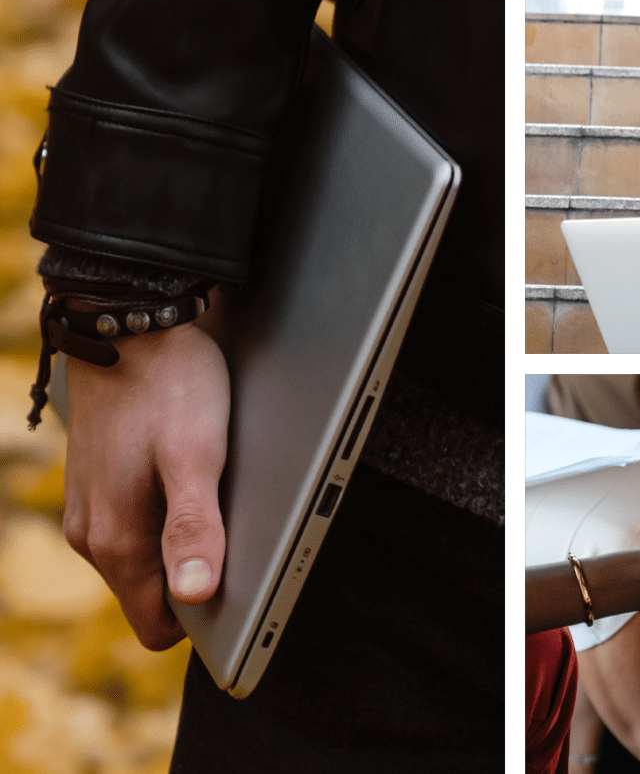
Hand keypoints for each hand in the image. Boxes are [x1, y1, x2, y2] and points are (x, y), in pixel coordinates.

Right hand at [62, 322, 228, 649]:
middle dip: (198, 576)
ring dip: (184, 540)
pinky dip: (167, 513)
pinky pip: (138, 524)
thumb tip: (196, 596)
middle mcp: (93, 533)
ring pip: (147, 557)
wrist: (128, 321)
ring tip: (216, 492)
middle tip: (238, 527)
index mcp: (115, 539)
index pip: (157, 625)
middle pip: (155, 593)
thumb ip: (195, 528)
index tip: (240, 584)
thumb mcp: (196, 456)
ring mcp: (91, 507)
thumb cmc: (169, 384)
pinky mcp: (100, 482)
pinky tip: (192, 474)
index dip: (203, 618)